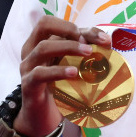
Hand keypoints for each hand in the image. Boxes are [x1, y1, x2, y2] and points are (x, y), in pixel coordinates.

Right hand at [16, 15, 110, 136]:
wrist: (40, 113)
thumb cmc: (56, 85)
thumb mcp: (68, 65)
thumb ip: (81, 53)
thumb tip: (108, 44)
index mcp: (39, 40)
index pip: (57, 23)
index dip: (80, 26)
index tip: (103, 38)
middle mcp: (31, 49)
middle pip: (44, 24)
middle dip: (70, 29)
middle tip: (90, 43)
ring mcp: (27, 66)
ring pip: (43, 47)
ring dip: (68, 46)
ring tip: (88, 53)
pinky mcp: (28, 84)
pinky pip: (40, 73)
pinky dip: (58, 71)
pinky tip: (74, 73)